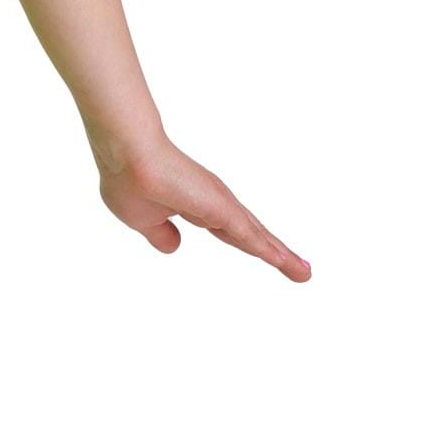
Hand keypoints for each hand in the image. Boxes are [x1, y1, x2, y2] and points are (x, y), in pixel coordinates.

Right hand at [96, 134, 309, 281]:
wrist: (127, 155)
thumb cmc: (128, 180)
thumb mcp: (142, 220)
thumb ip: (159, 235)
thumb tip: (174, 247)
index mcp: (196, 207)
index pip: (230, 232)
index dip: (249, 244)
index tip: (267, 255)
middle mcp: (214, 204)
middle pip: (251, 235)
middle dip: (275, 253)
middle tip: (300, 269)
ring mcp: (220, 205)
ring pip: (257, 237)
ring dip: (280, 256)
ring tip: (303, 273)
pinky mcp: (222, 208)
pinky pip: (250, 236)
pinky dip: (269, 251)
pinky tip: (284, 263)